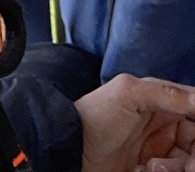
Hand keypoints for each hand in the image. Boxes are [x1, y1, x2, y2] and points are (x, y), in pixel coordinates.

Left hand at [75, 73, 194, 171]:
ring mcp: (161, 150)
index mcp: (162, 101)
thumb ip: (166, 92)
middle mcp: (165, 125)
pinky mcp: (153, 169)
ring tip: (153, 167)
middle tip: (187, 165)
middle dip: (194, 156)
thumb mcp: (127, 93)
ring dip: (178, 168)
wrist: (73, 149)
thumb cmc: (94, 115)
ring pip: (189, 161)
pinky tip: (144, 170)